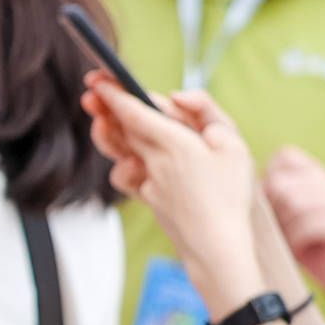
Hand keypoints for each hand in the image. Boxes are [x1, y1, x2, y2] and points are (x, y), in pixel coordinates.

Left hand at [84, 78, 264, 302]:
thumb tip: (176, 95)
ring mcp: (147, 182)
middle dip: (105, 107)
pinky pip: (127, 177)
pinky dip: (126, 165)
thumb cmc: (230, 194)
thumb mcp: (233, 143)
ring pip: (119, 151)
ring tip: (102, 120)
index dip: (113, 92)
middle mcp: (153, 161)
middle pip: (121, 128)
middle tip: (92, 91)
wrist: (218, 246)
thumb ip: (206, 111)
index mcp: (173, 142)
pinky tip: (133, 161)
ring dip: (108, 133)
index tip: (97, 78)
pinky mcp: (147, 199)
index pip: (133, 111)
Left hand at [263, 146, 324, 298]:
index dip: (267, 178)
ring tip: (283, 237)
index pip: (285, 156)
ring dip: (282, 225)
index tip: (267, 203)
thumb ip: (268, 194)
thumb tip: (237, 188)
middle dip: (270, 207)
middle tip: (273, 226)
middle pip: (282, 183)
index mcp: (314, 173)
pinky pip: (309, 225)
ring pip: (295, 202)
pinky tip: (296, 247)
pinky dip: (295, 239)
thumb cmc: (300, 237)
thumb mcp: (282, 211)